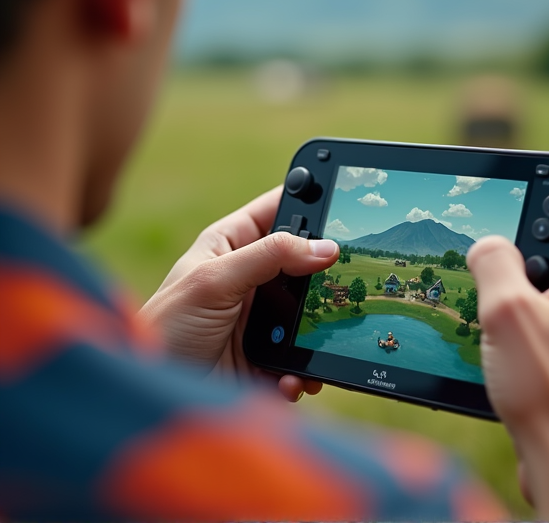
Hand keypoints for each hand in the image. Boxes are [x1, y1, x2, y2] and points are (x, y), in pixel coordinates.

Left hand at [138, 186, 338, 401]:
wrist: (152, 399)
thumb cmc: (165, 329)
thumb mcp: (213, 281)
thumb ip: (268, 256)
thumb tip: (324, 247)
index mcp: (230, 245)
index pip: (276, 209)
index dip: (306, 201)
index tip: (339, 203)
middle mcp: (249, 278)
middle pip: (302, 261)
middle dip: (323, 272)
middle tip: (342, 277)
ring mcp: (261, 318)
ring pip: (309, 311)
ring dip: (317, 327)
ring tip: (320, 336)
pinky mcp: (268, 357)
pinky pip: (300, 356)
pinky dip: (302, 369)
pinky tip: (291, 378)